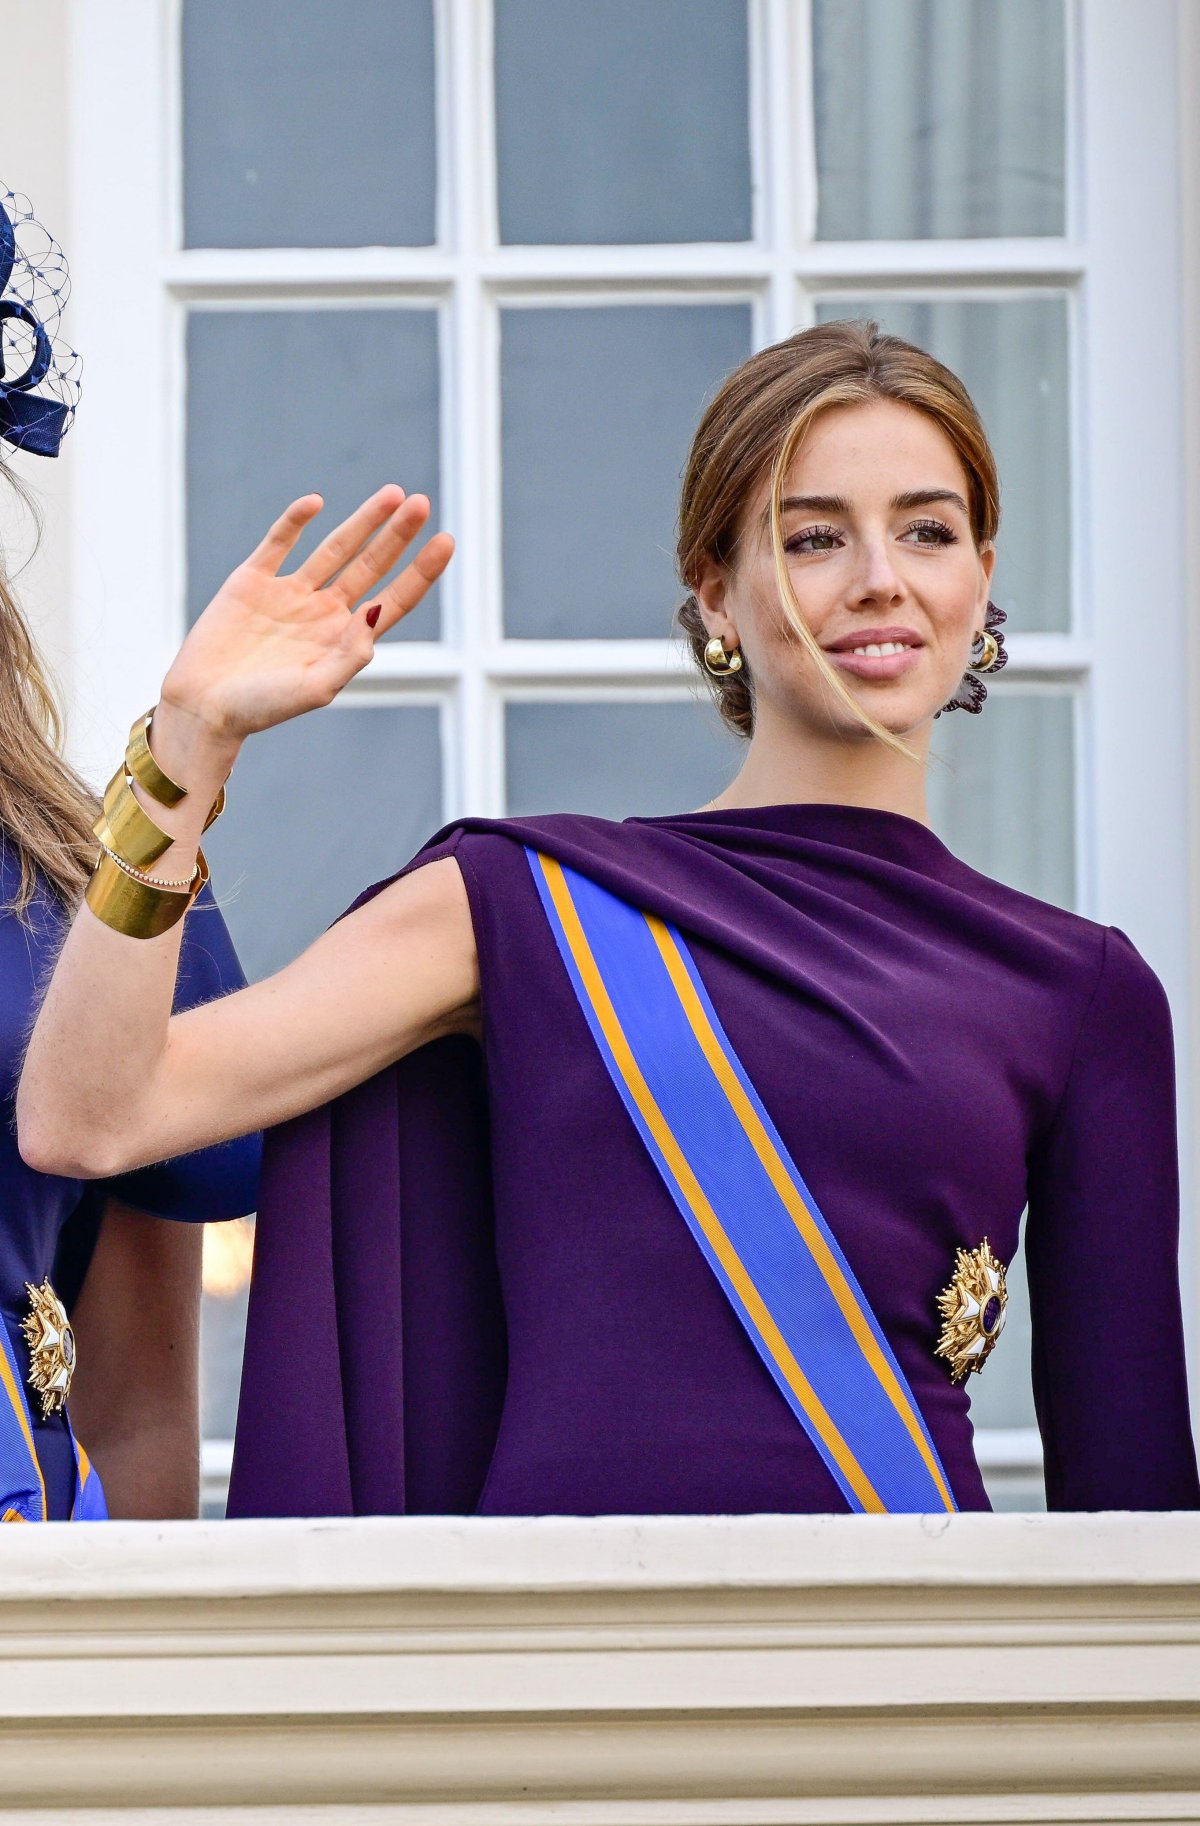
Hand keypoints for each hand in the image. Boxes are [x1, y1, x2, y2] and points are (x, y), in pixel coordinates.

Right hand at [160, 486, 452, 740]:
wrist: (203, 706)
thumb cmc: (262, 708)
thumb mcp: (316, 687)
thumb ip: (351, 654)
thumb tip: (378, 612)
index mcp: (345, 639)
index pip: (394, 599)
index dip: (421, 571)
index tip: (446, 541)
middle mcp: (323, 612)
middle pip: (371, 565)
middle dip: (397, 535)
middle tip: (422, 504)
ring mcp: (289, 594)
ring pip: (334, 548)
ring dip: (363, 521)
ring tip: (393, 494)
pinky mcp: (252, 581)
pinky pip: (278, 543)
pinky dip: (295, 521)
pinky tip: (317, 503)